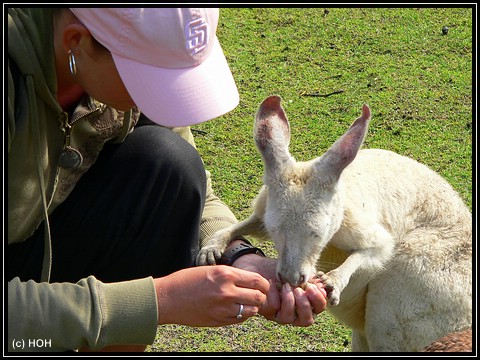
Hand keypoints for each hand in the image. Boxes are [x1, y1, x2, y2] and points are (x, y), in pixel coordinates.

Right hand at [153, 265, 268, 326]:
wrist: (168, 298)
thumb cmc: (187, 280)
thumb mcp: (211, 269)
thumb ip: (231, 275)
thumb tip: (251, 281)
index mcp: (226, 274)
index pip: (257, 280)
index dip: (264, 283)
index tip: (263, 284)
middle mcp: (227, 292)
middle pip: (259, 296)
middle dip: (261, 295)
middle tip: (258, 294)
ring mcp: (223, 309)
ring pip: (252, 310)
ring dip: (252, 306)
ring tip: (246, 302)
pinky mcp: (218, 321)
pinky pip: (240, 320)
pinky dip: (242, 315)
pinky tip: (236, 309)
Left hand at [232, 251, 326, 326]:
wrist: (260, 264)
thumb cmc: (282, 269)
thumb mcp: (299, 272)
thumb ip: (311, 279)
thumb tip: (324, 287)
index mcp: (305, 303)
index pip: (318, 309)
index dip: (318, 300)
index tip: (313, 287)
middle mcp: (294, 312)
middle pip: (306, 320)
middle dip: (305, 305)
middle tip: (299, 289)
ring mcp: (279, 314)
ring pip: (288, 319)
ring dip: (289, 301)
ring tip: (286, 286)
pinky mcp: (265, 311)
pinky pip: (273, 308)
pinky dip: (275, 295)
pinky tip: (273, 284)